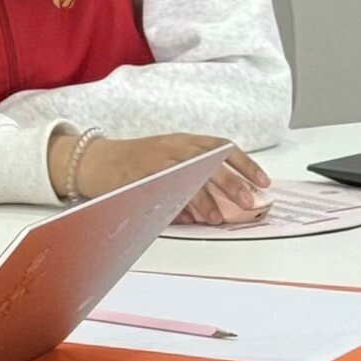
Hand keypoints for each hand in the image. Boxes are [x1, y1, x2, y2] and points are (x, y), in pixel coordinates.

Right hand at [48, 132, 270, 224]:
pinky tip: (189, 219)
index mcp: (184, 141)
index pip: (222, 147)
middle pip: (209, 162)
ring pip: (188, 178)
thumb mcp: (171, 157)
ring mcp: (155, 161)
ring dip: (205, 200)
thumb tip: (226, 201)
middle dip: (231, 183)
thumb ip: (197, 173)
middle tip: (248, 202)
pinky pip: (165, 192)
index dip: (246, 164)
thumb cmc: (139, 161)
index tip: (264, 182)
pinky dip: (179, 207)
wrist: (96, 160)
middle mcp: (173, 147)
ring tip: (217, 218)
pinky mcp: (140, 177)